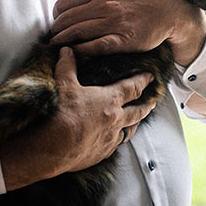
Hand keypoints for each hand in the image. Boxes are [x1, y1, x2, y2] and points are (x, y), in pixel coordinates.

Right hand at [0, 48, 154, 189]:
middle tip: (153, 101)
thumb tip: (67, 51)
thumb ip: (67, 66)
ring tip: (137, 121)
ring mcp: (110, 139)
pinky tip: (114, 139)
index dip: (143, 80)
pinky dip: (117, 140)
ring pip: (129, 130)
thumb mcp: (64, 85)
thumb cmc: (60, 113)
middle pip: (138, 111)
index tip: (151, 77)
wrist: (52, 147)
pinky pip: (115, 145)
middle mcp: (115, 120)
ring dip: (135, 124)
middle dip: (147, 105)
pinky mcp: (101, 154)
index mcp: (109, 100)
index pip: (132, 88)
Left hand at [49, 0, 205, 64]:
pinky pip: (94, 47)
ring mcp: (113, 23)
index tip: (57, 21)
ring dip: (63, 41)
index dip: (56, 15)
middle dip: (56, 30)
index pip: (64, 3)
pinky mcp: (123, 40)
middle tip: (54, 37)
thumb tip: (70, 2)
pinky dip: (80, 50)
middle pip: (67, 20)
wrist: (166, 7)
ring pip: (77, 33)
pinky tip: (75, 52)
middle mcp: (104, 5)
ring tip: (59, 46)